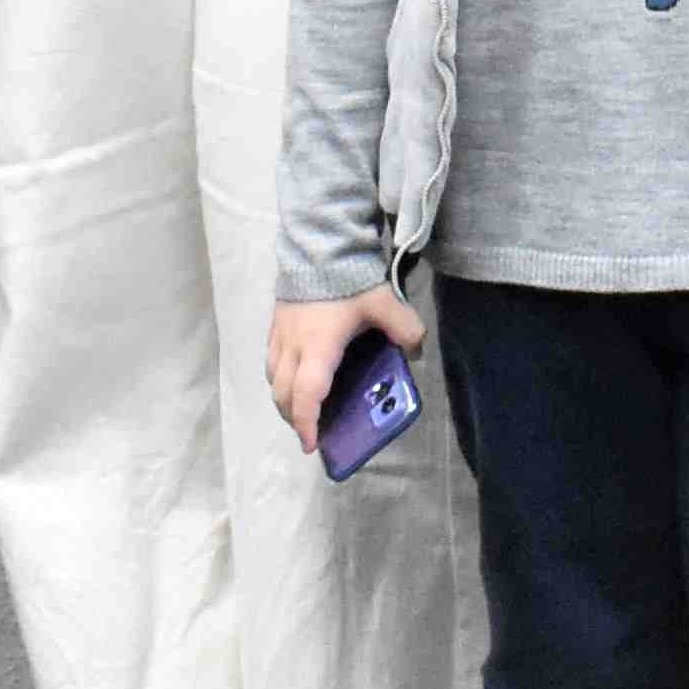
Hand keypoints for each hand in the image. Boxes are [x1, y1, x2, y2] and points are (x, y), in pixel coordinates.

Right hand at [267, 283, 426, 450]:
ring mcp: (280, 335)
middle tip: (311, 431)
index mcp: (318, 348)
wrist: (320, 245)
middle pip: (283, 394)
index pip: (306, 395)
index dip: (307, 423)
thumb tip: (417, 353)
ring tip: (302, 408)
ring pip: (272, 378)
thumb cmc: (349, 279)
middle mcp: (293, 347)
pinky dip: (279, 378)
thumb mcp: (384, 302)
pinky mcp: (275, 323)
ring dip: (284, 399)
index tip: (312, 443)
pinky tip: (295, 376)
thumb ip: (405, 329)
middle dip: (294, 418)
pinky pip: (270, 360)